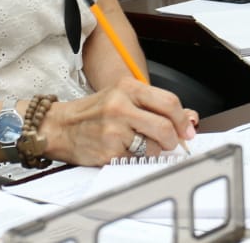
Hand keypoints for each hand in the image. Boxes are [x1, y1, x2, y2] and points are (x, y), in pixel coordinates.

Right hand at [41, 76, 198, 166]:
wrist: (59, 126)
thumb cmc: (93, 112)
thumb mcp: (123, 97)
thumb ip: (155, 105)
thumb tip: (190, 119)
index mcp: (127, 87)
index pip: (169, 102)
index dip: (183, 120)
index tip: (187, 130)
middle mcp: (120, 106)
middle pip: (165, 127)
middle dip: (173, 139)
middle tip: (171, 142)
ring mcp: (114, 130)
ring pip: (154, 147)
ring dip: (154, 150)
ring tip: (140, 144)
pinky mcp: (108, 152)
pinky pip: (137, 160)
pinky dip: (137, 159)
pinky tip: (125, 151)